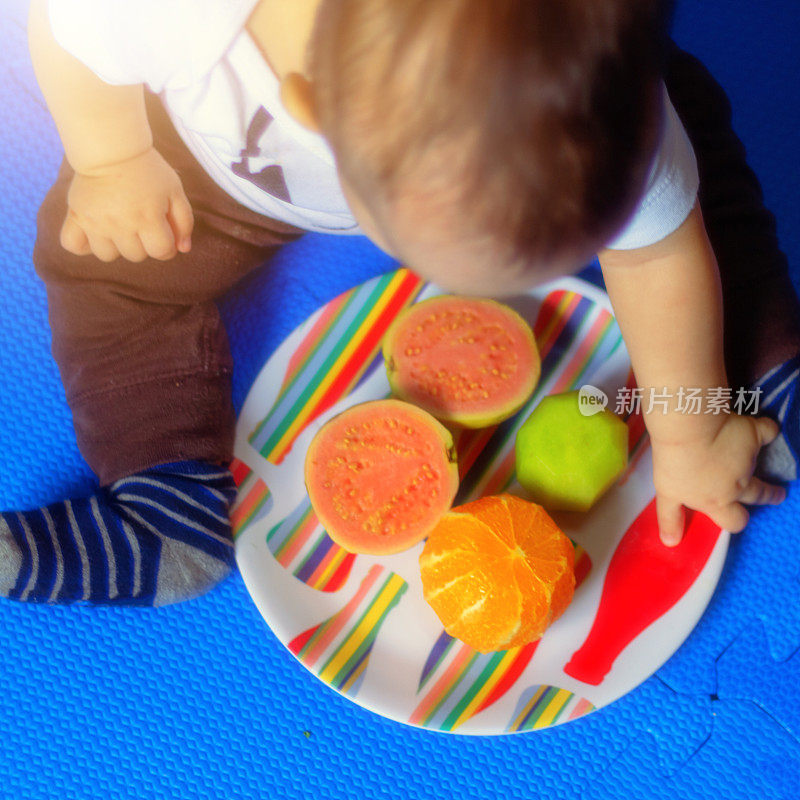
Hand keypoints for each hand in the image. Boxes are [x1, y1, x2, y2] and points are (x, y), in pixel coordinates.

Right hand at [60, 147, 193, 261]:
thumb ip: (184, 222)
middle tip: (140, 222)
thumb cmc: (148, 170)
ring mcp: (95, 222)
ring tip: (118, 226)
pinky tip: (94, 233)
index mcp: (148, 218)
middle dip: (143, 244)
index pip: (161, 252)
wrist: (111, 147)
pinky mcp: (75, 216)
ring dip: (116, 246)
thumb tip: (183, 249)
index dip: (166, 246)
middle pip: (135, 256)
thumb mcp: (175, 191)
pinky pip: (73, 245)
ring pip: (107, 255)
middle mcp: (121, 224)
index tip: (162, 232)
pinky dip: (83, 245)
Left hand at [650, 413, 785, 545]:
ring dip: (759, 463)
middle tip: (776, 494)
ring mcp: (748, 459)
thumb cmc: (674, 463)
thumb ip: (671, 518)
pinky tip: (765, 429)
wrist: (688, 430)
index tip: (740, 517)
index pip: (734, 521)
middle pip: (759, 495)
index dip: (736, 520)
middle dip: (768, 496)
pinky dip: (768, 431)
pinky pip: (768, 432)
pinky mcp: (754, 435)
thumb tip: (670, 543)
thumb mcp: (667, 494)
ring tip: (764, 462)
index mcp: (716, 500)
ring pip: (760, 464)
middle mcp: (738, 484)